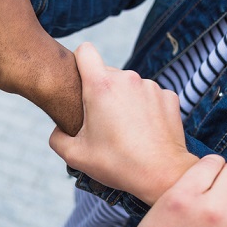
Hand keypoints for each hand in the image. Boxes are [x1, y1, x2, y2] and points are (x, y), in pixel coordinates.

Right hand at [49, 42, 197, 203]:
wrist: (163, 175)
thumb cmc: (117, 164)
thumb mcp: (75, 156)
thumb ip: (57, 138)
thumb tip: (58, 130)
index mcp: (101, 86)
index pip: (85, 51)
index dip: (78, 62)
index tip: (78, 82)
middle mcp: (128, 79)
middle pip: (106, 73)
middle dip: (100, 92)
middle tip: (101, 122)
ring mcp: (151, 86)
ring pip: (129, 86)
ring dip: (123, 101)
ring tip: (125, 131)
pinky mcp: (169, 97)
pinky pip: (149, 96)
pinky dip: (144, 109)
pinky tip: (144, 131)